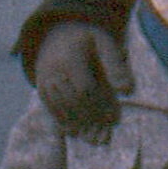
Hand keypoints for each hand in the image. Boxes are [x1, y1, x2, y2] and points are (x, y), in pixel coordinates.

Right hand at [33, 22, 132, 138]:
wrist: (57, 34)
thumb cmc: (87, 41)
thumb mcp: (104, 43)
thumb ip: (116, 65)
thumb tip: (127, 91)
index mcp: (70, 57)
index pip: (85, 88)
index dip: (99, 105)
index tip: (112, 117)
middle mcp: (52, 69)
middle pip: (73, 101)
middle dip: (90, 117)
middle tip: (105, 130)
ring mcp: (43, 79)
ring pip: (61, 107)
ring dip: (77, 122)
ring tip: (93, 135)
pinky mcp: (40, 88)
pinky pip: (51, 108)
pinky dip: (63, 121)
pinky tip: (76, 130)